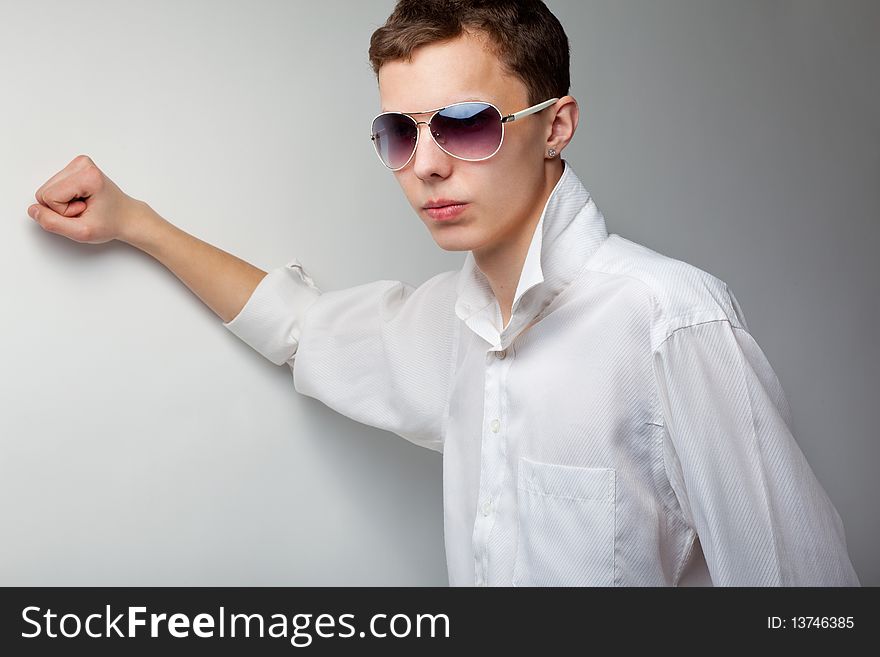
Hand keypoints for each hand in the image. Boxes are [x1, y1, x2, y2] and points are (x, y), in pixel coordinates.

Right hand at [28, 154, 146, 244]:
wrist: (126, 217)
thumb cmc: (111, 223)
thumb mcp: (82, 232)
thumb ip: (53, 223)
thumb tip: (33, 211)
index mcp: (87, 176)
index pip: (49, 197)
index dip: (64, 212)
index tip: (84, 212)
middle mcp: (82, 164)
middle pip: (45, 192)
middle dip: (61, 207)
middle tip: (84, 210)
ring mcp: (79, 164)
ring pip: (47, 190)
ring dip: (63, 203)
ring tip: (84, 205)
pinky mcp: (75, 167)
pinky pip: (52, 187)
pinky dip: (65, 198)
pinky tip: (82, 199)